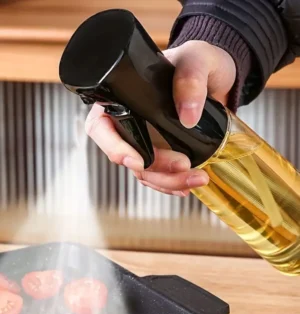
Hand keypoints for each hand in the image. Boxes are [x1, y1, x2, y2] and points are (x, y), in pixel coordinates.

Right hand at [85, 41, 235, 196]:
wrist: (217, 77)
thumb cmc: (198, 61)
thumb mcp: (197, 59)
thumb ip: (190, 79)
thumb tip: (187, 116)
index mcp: (122, 97)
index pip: (101, 127)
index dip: (114, 148)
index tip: (138, 162)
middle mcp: (129, 122)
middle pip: (126, 158)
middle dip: (154, 171)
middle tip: (184, 166)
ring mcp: (145, 140)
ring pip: (144, 173)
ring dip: (168, 182)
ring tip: (198, 178)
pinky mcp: (162, 152)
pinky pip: (159, 176)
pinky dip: (172, 184)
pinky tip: (187, 186)